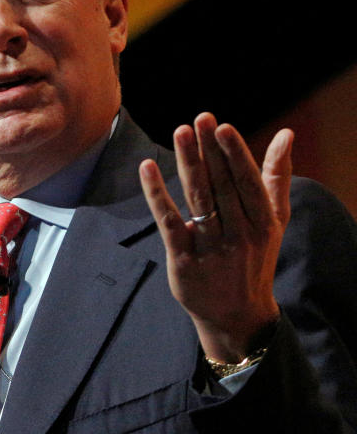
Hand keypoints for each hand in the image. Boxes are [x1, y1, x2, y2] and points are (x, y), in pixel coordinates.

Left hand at [138, 113, 292, 361]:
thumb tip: (285, 133)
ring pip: (198, 199)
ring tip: (180, 133)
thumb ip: (276, 176)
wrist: (236, 314)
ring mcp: (211, 248)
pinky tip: (147, 168)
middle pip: (221, 185)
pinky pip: (169, 222)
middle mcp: (240, 234)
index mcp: (262, 222)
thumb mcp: (272, 220)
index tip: (221, 126)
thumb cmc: (254, 256)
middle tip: (198, 119)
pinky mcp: (184, 260)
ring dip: (188, 164)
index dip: (233, 153)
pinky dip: (157, 194)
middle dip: (209, 151)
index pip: (246, 181)